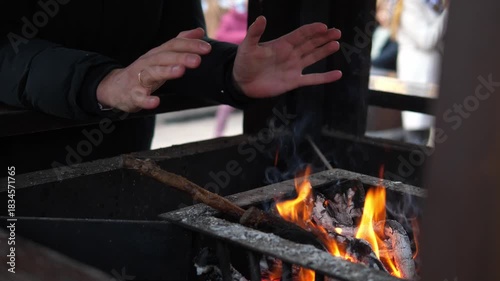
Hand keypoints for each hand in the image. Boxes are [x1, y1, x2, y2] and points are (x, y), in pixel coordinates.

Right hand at [96, 28, 211, 111]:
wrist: (116, 87)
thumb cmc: (144, 72)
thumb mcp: (162, 55)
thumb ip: (180, 43)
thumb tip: (199, 32)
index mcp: (157, 54)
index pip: (174, 45)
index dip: (190, 45)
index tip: (207, 48)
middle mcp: (148, 63)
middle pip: (165, 57)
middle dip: (181, 57)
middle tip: (197, 60)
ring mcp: (139, 78)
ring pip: (152, 73)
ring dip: (166, 71)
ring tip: (180, 71)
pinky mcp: (133, 94)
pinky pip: (139, 97)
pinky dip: (147, 100)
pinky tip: (156, 101)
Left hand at [233, 16, 341, 98]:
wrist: (242, 83)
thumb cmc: (243, 63)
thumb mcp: (247, 46)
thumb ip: (255, 33)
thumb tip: (262, 18)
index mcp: (282, 44)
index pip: (301, 34)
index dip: (312, 30)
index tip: (324, 26)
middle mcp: (290, 54)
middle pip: (311, 43)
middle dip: (324, 37)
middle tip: (337, 32)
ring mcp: (293, 68)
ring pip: (313, 57)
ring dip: (325, 51)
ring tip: (337, 44)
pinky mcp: (294, 81)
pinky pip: (312, 79)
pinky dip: (325, 77)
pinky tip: (338, 74)